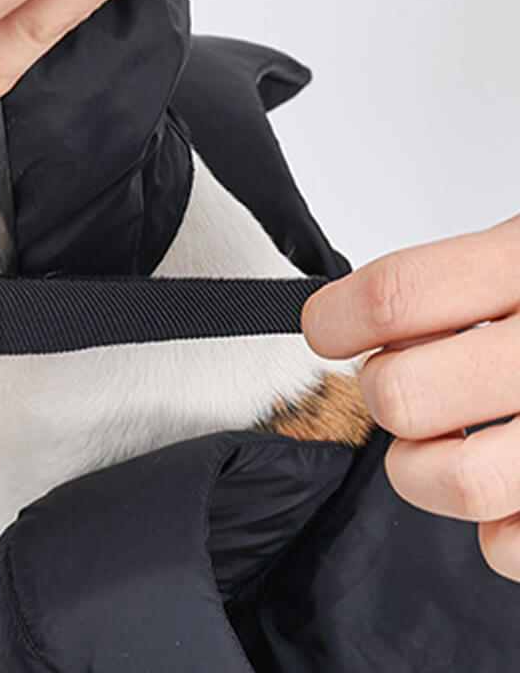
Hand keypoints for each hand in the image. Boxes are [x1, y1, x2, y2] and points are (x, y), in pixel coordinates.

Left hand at [302, 213, 519, 581]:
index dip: (337, 318)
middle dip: (385, 394)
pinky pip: (511, 546)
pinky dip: (492, 527)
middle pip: (405, 394)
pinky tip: (509, 486)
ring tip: (440, 444)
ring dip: (419, 469)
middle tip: (404, 382)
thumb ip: (452, 281)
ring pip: (453, 481)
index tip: (327, 327)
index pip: (396, 296)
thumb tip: (352, 321)